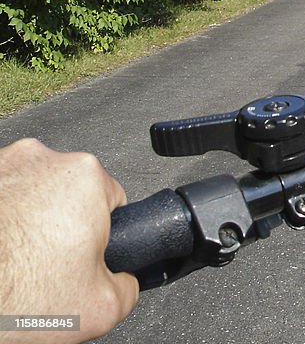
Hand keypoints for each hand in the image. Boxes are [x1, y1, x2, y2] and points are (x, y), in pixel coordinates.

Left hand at [0, 139, 138, 342]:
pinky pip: (2, 197)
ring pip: (30, 194)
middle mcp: (43, 159)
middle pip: (69, 194)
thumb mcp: (102, 307)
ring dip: (25, 220)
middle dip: (60, 225)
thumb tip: (126, 281)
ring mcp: (3, 165)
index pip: (112, 201)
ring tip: (13, 258)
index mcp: (86, 176)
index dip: (99, 234)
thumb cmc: (13, 293)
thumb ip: (129, 287)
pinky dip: (2, 220)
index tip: (80, 255)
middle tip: (44, 264)